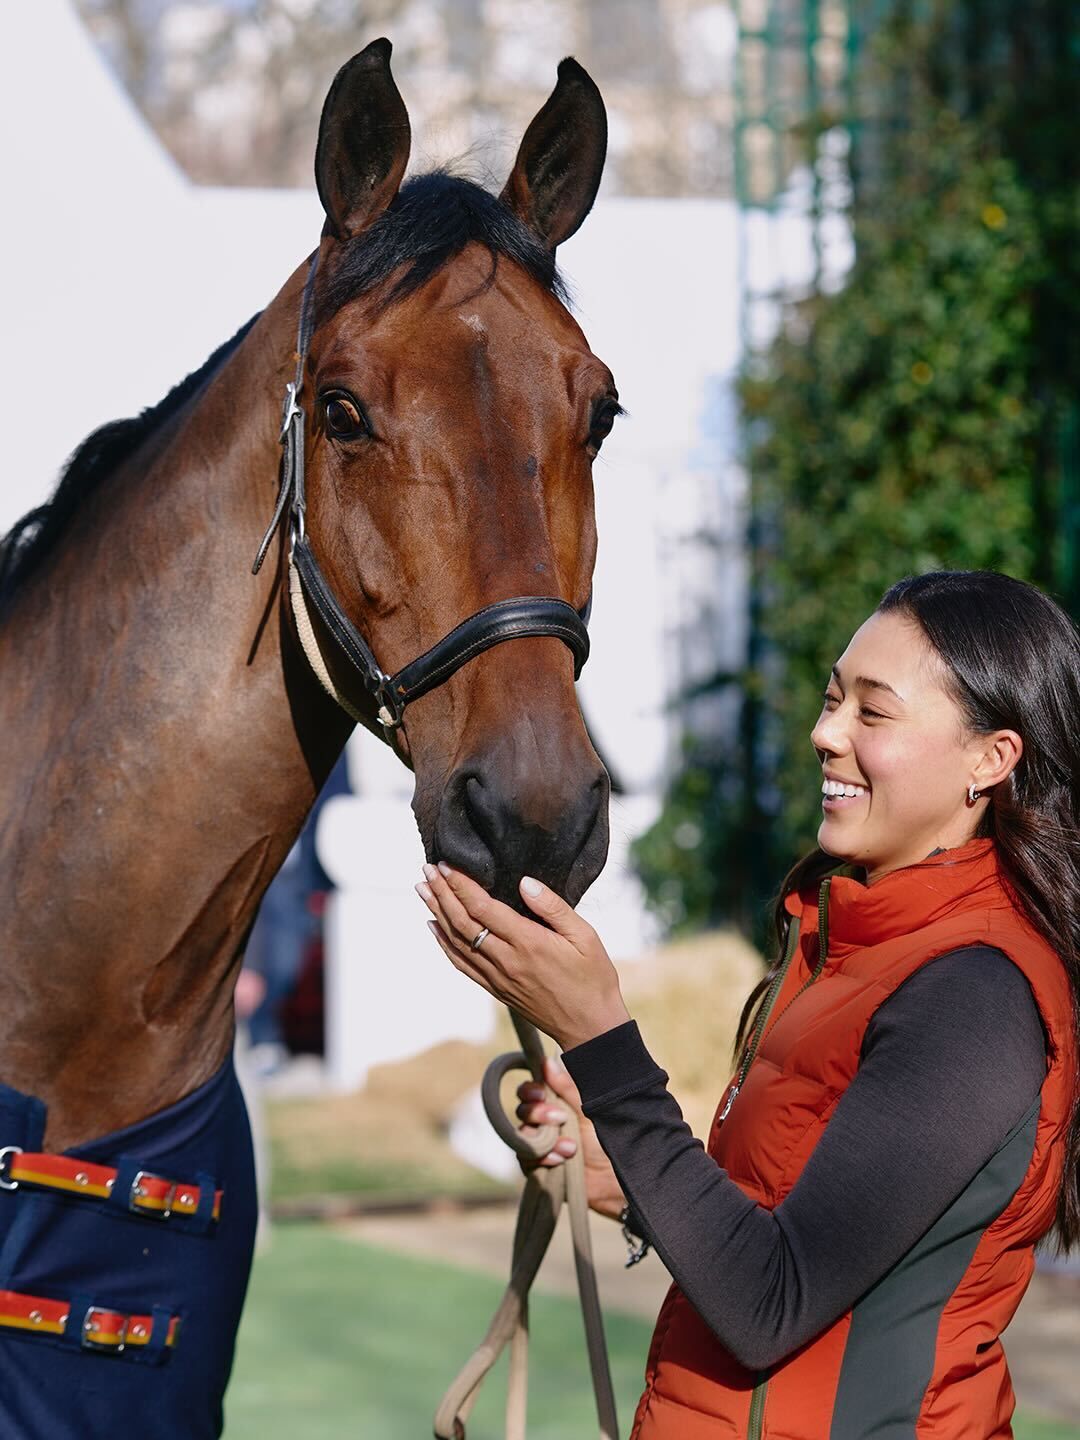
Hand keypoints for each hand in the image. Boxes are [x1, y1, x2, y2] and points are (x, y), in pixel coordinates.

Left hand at [415, 863, 630, 1050]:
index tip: (446, 865)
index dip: (460, 885)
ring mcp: (498, 978)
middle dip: (442, 893)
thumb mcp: (585, 936)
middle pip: (462, 922)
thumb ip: (553, 907)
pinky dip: (444, 944)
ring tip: (423, 890)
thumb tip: (524, 882)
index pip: (483, 908)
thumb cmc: (593, 978)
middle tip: (427, 870)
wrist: (590, 1028)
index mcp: (528, 943)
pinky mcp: (496, 990)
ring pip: (457, 942)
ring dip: (437, 914)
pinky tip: (434, 928)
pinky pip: (462, 964)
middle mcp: (506, 961)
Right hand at [516, 1054, 625, 1220]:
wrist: (616, 1178)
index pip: (530, 1090)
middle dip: (538, 1113)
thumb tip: (547, 1062)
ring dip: (544, 1139)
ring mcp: (541, 1144)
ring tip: (571, 1147)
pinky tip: (560, 1160)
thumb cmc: (610, 1138)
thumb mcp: (590, 1109)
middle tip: (560, 1119)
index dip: (530, 1090)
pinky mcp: (539, 1166)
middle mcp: (546, 1121)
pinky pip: (525, 1158)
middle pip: (523, 1109)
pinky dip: (542, 1158)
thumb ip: (567, 1088)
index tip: (541, 1093)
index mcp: (558, 1102)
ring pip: (522, 1134)